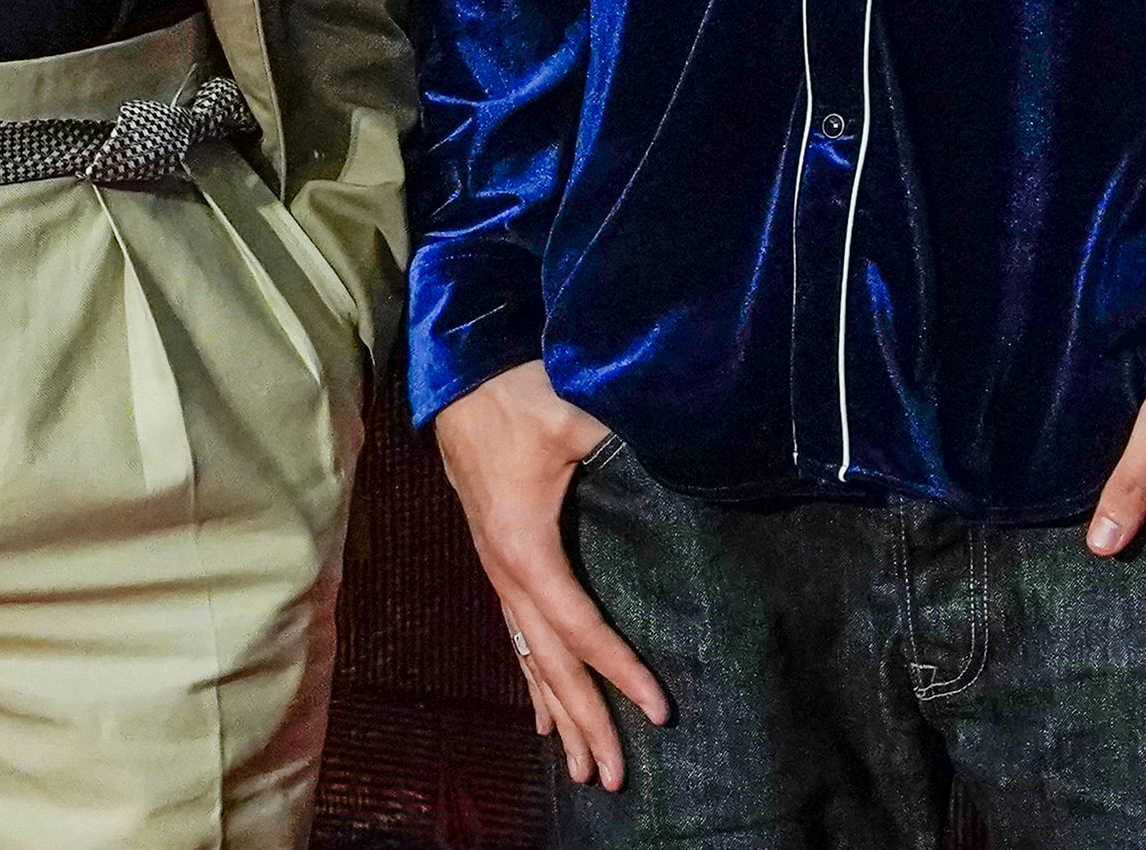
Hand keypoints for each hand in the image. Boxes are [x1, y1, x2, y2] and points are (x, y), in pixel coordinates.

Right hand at [430, 361, 670, 788]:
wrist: (461, 370)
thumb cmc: (519, 391)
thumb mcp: (574, 413)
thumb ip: (620, 444)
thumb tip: (684, 460)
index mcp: (525, 546)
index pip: (580, 626)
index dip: (619, 670)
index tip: (660, 709)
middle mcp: (505, 570)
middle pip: (549, 661)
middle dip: (584, 720)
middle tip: (615, 776)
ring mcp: (496, 567)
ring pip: (529, 656)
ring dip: (558, 713)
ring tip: (584, 768)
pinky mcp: (496, 557)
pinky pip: (516, 635)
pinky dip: (534, 681)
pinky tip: (543, 717)